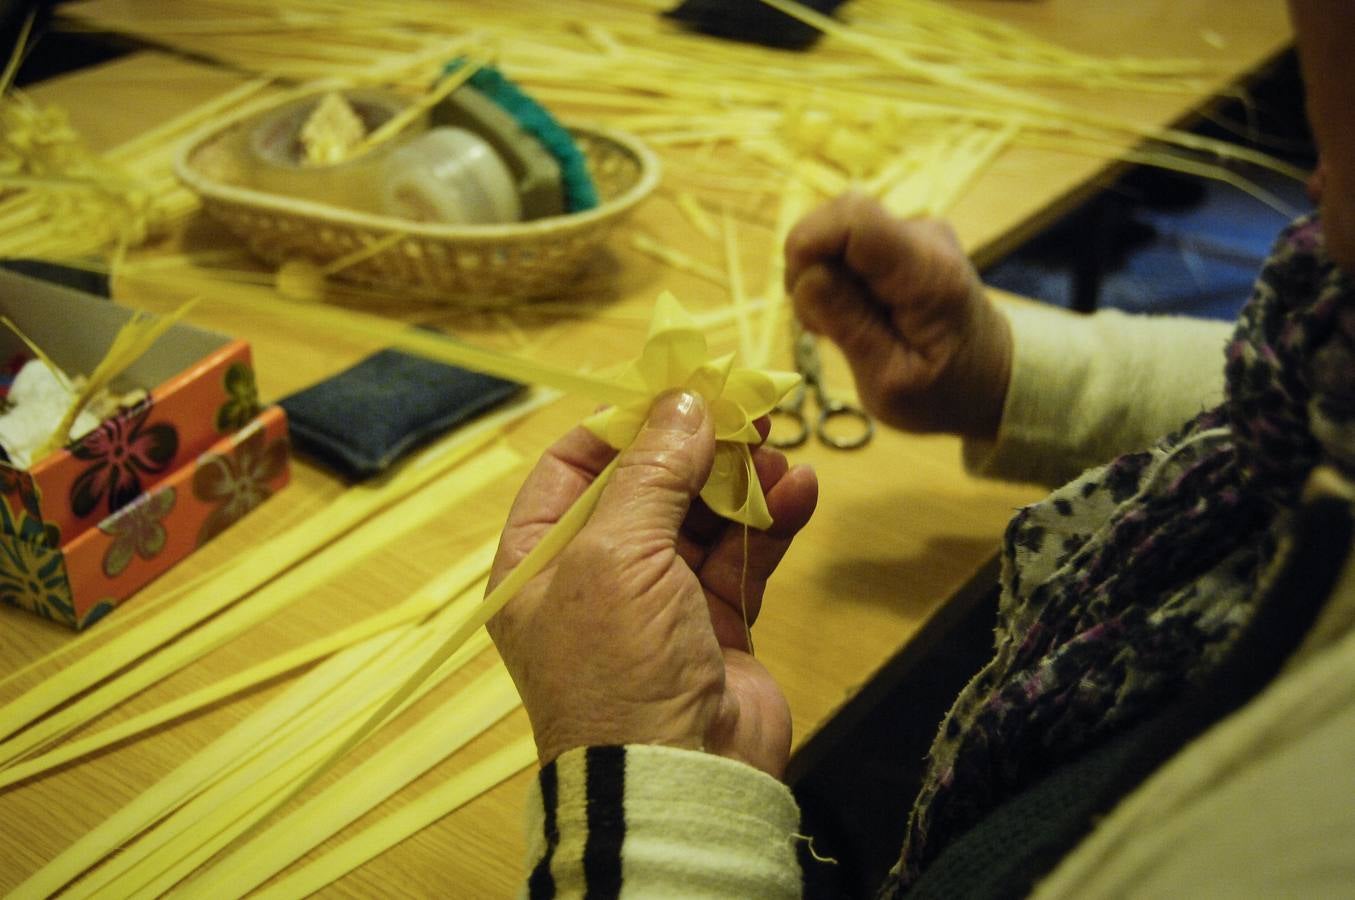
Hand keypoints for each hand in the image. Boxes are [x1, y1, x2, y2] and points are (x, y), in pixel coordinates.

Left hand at [487, 391, 817, 777]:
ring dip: (741, 482)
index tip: (675, 388)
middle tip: (745, 408)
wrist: (678, 781)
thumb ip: (652, 470)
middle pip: (645, 486)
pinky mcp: (714, 626)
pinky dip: (771, 523)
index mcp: (537, 563)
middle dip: (695, 447)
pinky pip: (742, 559)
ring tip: (779, 450)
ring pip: (701, 518)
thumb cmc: (618, 665)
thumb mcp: (615, 553)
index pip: (572, 468)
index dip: (622, 424)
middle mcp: (592, 579)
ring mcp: (656, 603)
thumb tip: (684, 402)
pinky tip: (802, 490)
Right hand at [785, 192, 1012, 440]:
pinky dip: (835, 279)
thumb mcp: (890, 382)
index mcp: (926, 274)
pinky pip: (848, 244)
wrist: (993, 378)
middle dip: (809, 268)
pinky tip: (852, 316)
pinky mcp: (903, 240)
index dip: (808, 244)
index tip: (799, 295)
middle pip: (838, 218)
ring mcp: (915, 233)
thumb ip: (850, 326)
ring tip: (840, 329)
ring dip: (820, 279)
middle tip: (821, 326)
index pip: (853, 219)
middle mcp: (923, 237)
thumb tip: (807, 276)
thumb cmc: (945, 391)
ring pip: (837, 232)